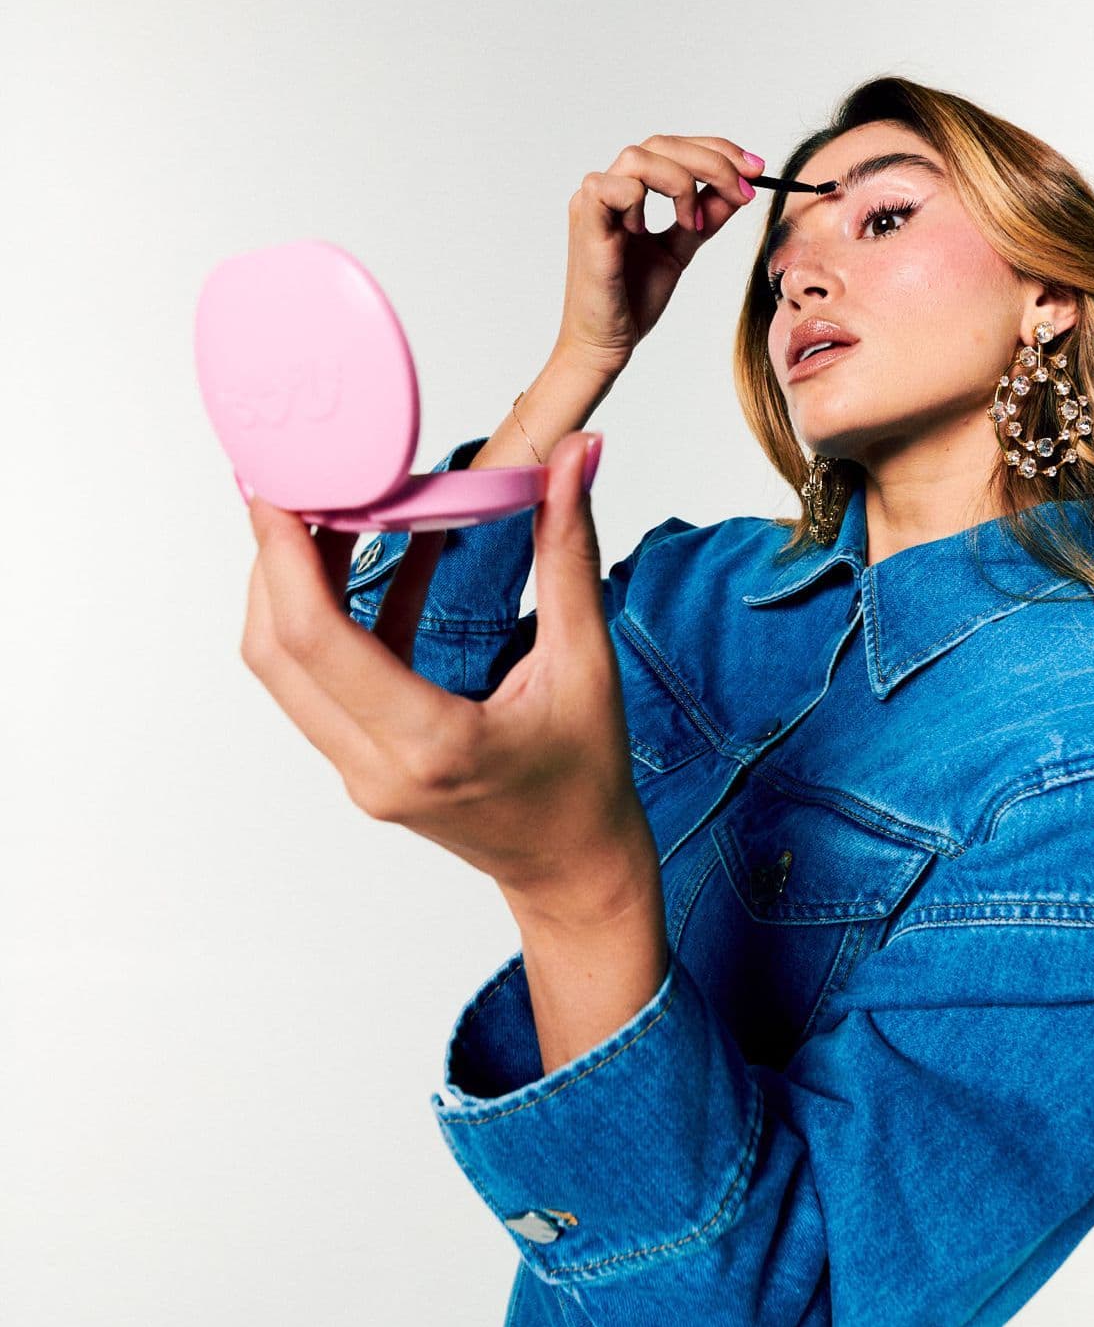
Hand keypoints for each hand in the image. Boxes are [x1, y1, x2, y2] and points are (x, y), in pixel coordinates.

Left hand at [240, 431, 659, 926]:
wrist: (574, 868)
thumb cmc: (586, 781)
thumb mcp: (587, 663)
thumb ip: (569, 553)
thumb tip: (573, 458)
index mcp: (431, 744)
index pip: (318, 641)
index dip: (284, 557)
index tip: (278, 489)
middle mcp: (378, 767)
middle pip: (277, 653)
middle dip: (273, 561)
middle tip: (296, 484)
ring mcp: (361, 775)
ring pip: (287, 671)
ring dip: (296, 589)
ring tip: (332, 512)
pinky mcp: (362, 768)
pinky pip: (323, 684)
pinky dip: (336, 619)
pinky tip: (381, 560)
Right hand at [554, 135, 764, 378]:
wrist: (606, 344)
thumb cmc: (632, 302)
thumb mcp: (681, 250)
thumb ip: (705, 217)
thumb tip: (740, 189)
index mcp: (628, 192)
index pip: (674, 149)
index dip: (718, 152)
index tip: (756, 170)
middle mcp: (608, 188)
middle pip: (661, 144)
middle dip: (712, 161)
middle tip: (744, 189)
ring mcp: (593, 203)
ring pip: (639, 157)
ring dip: (679, 182)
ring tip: (691, 223)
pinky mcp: (585, 222)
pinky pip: (613, 186)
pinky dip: (640, 201)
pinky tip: (645, 233)